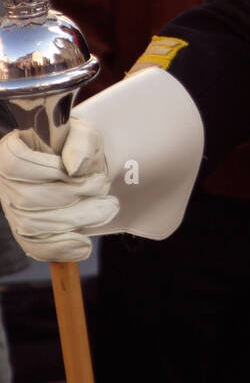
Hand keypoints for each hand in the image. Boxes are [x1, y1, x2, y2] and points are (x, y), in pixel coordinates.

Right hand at [0, 120, 118, 261]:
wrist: (79, 163)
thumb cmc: (75, 145)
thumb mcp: (82, 133)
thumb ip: (79, 143)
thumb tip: (75, 167)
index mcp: (11, 151)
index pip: (17, 164)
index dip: (49, 172)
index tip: (78, 172)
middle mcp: (6, 183)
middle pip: (28, 199)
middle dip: (72, 198)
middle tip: (105, 192)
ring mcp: (13, 209)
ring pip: (34, 225)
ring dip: (75, 220)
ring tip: (106, 209)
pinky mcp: (26, 231)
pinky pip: (36, 247)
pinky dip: (61, 248)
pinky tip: (83, 246)